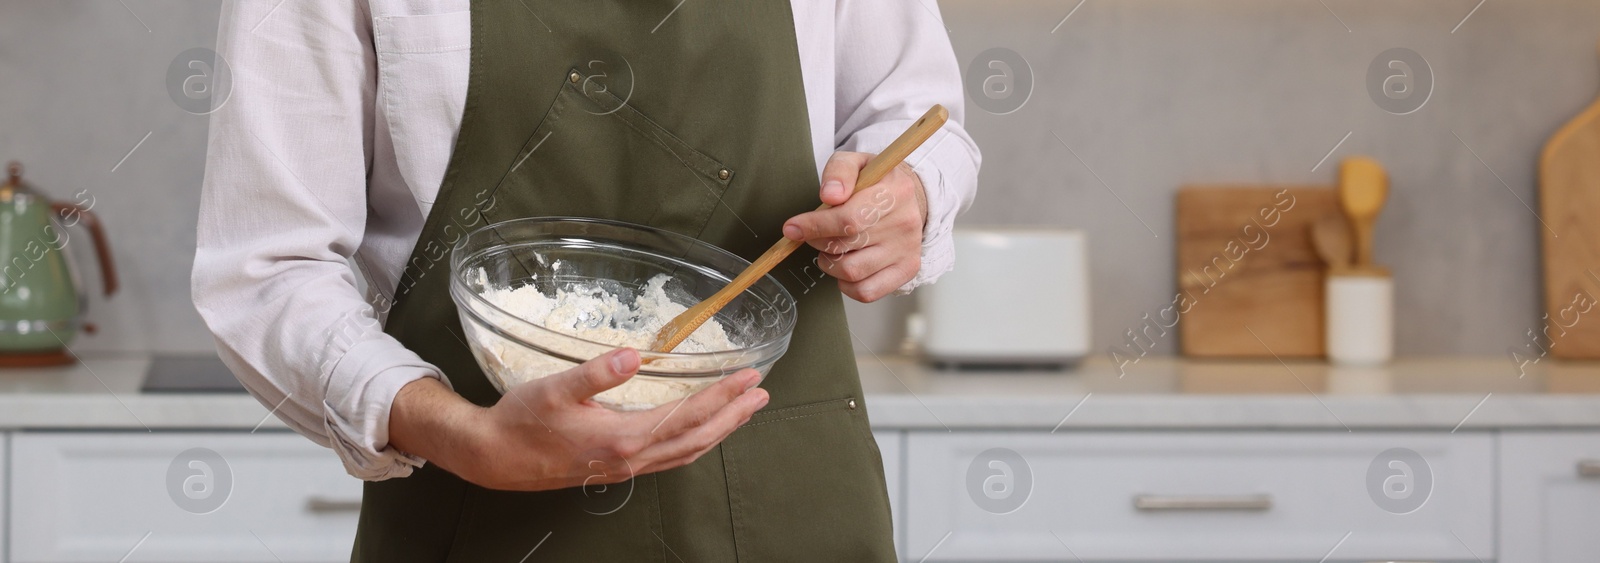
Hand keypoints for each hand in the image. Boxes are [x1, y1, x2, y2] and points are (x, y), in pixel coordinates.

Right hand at [388, 348, 768, 490]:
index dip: (722, 396)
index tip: (749, 377)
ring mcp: (626, 467)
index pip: (687, 415)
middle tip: (761, 394)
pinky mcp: (617, 467)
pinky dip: (694, 442)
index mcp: (622, 437)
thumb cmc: (521, 420)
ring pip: (686, 452)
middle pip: (698, 438)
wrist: (495, 457)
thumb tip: (630, 357)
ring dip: (720, 431)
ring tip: (743, 411)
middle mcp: (631, 458)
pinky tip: (699, 430)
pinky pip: (670, 458)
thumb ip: (595, 373)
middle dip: (734, 416)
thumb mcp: (554, 388)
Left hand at [782, 151, 927, 302]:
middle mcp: (905, 223)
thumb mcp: (857, 163)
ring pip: (852, 271)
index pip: (849, 219)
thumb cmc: (876, 182)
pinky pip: (867, 292)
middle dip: (818, 241)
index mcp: (895, 192)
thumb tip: (829, 195)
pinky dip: (846, 284)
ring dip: (829, 263)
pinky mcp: (906, 270)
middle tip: (816, 233)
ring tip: (832, 248)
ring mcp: (907, 250)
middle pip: (846, 246)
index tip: (793, 228)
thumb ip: (839, 172)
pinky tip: (845, 266)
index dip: (814, 226)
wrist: (908, 198)